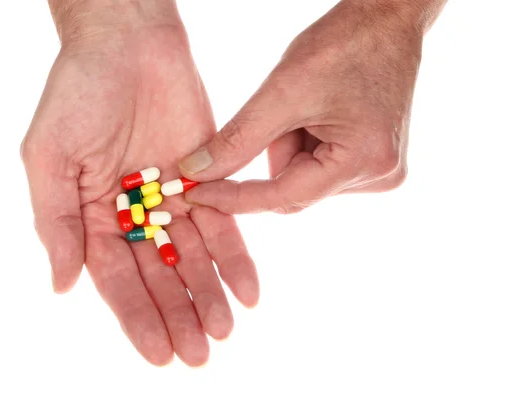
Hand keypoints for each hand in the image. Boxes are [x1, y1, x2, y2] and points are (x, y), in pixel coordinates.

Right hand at [21, 1, 258, 366]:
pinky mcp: (207, 178)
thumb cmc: (77, 93)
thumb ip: (56, 221)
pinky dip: (236, 256)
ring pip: (193, 257)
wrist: (127, 43)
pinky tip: (249, 289)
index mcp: (93, 217)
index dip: (137, 317)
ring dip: (209, 295)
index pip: (116, 279)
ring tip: (225, 329)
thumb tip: (62, 285)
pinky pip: (223, 223)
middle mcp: (134, 215)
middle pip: (158, 276)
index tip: (158, 352)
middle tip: (197, 354)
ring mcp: (172, 199)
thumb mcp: (49, 156)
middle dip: (178, 315)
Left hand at [179, 0, 443, 213]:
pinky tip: (318, 113)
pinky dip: (303, 144)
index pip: (283, 197)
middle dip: (274, 154)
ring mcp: (379, 171)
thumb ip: (238, 139)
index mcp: (362, 161)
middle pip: (294, 190)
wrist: (386, 19)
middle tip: (275, 114)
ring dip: (288, 146)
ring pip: (303, 179)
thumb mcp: (281, 92)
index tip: (196, 193)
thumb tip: (196, 171)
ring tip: (308, 104)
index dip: (234, 197)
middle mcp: (378, 176)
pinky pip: (319, 168)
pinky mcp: (372, 161)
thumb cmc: (342, 45)